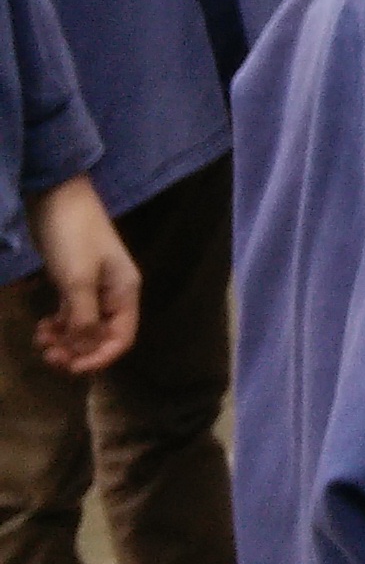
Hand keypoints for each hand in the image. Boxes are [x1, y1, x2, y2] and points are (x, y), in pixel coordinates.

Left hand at [25, 180, 136, 376]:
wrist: (57, 196)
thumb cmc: (73, 237)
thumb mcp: (77, 280)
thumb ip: (83, 319)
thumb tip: (84, 350)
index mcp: (125, 292)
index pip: (121, 339)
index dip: (99, 357)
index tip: (70, 367)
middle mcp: (113, 294)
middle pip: (102, 337)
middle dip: (77, 351)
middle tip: (49, 355)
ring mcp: (94, 288)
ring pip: (84, 328)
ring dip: (64, 341)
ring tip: (41, 340)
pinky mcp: (75, 283)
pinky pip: (71, 315)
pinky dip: (58, 326)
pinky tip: (42, 327)